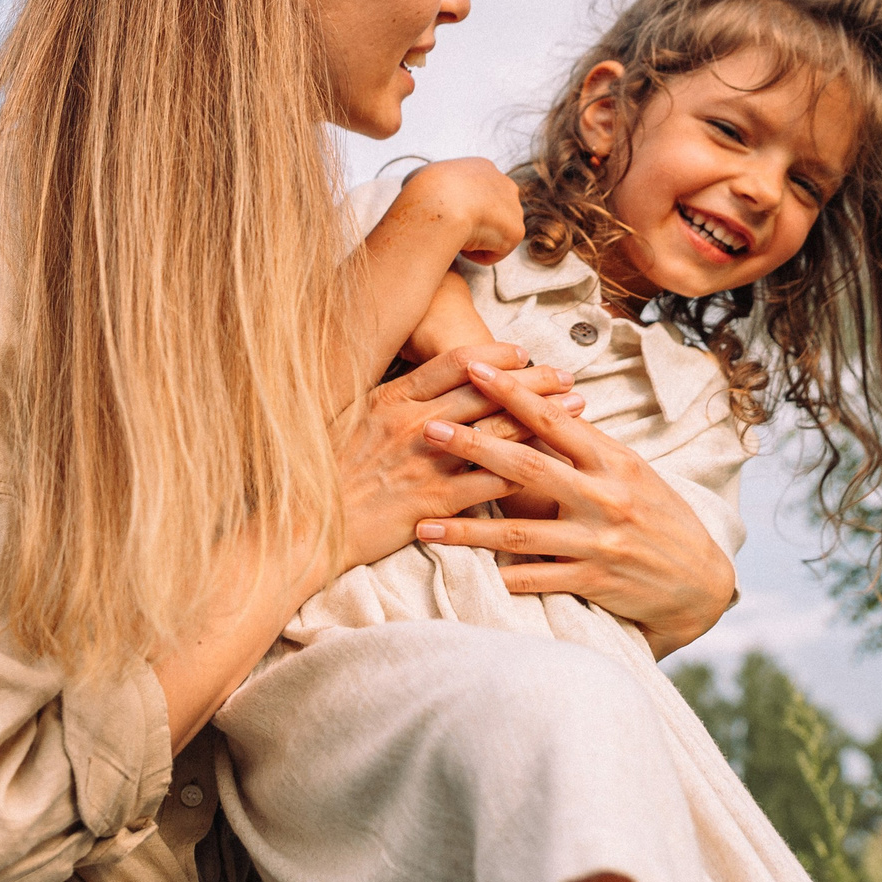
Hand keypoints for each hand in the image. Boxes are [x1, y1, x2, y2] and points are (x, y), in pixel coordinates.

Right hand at [334, 344, 579, 577]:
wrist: (304, 529)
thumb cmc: (322, 477)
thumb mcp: (346, 423)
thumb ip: (385, 402)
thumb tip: (415, 385)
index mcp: (391, 399)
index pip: (456, 363)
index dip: (496, 354)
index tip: (523, 352)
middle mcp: (412, 425)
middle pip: (488, 392)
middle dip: (535, 380)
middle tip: (567, 374)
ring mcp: (425, 464)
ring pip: (499, 433)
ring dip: (543, 418)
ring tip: (577, 408)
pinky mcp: (435, 503)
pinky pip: (492, 484)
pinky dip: (527, 473)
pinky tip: (556, 467)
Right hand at [397, 157, 525, 264]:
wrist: (441, 204)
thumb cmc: (425, 190)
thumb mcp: (417, 177)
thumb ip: (426, 185)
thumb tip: (421, 195)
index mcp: (483, 168)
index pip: (478, 193)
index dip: (460, 208)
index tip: (447, 217)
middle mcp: (505, 184)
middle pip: (492, 213)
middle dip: (474, 224)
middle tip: (452, 232)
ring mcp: (514, 208)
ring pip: (493, 234)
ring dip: (475, 240)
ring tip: (454, 239)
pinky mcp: (516, 232)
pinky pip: (493, 252)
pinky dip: (476, 255)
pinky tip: (462, 247)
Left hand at [412, 362, 737, 656]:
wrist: (700, 582)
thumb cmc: (659, 518)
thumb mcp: (633, 473)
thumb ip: (589, 447)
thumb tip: (546, 406)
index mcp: (614, 462)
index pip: (555, 420)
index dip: (512, 393)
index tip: (473, 369)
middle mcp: (604, 497)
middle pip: (528, 467)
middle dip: (474, 447)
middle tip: (429, 430)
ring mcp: (597, 542)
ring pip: (520, 534)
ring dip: (467, 530)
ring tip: (424, 524)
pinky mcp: (593, 582)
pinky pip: (536, 580)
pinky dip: (500, 577)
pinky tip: (465, 574)